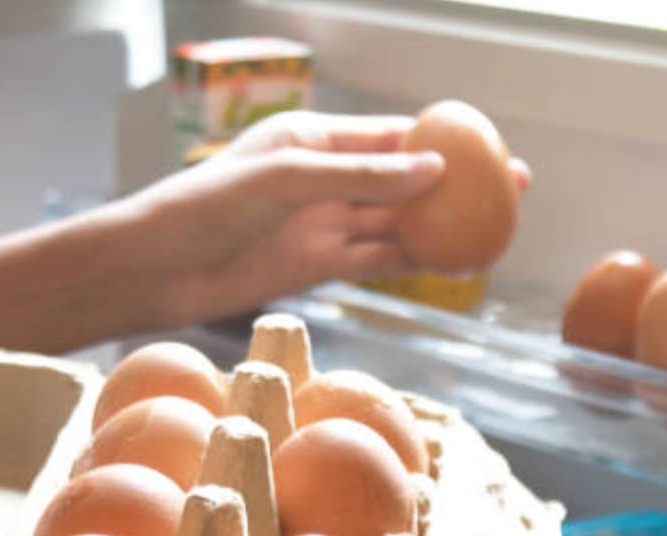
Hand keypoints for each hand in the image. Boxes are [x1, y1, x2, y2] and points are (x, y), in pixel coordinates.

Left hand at [119, 110, 531, 330]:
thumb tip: (433, 172)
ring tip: (492, 228)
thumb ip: (362, 176)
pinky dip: (412, 261)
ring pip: (396, 223)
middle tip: (510, 189)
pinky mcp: (317, 267)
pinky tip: (449, 262)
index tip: (489, 148)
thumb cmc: (206, 206)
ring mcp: (323, 225)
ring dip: (441, 226)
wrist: (156, 269)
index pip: (392, 136)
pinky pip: (376, 260)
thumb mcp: (288, 179)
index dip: (443, 142)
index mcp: (314, 140)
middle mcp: (325, 180)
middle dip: (456, 185)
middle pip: (404, 181)